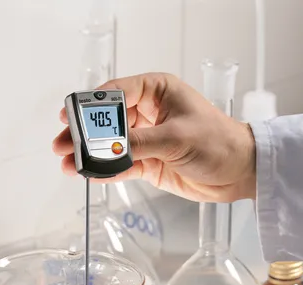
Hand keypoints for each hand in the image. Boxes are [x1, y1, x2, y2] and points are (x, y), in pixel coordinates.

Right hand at [53, 72, 256, 202]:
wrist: (239, 172)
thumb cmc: (219, 142)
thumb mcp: (175, 138)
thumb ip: (138, 144)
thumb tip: (106, 149)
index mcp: (156, 91)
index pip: (115, 93)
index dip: (90, 106)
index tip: (70, 116)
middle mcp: (147, 111)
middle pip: (106, 121)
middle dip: (84, 133)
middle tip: (63, 144)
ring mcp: (146, 138)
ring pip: (109, 144)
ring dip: (89, 154)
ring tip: (69, 163)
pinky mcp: (147, 162)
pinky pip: (119, 164)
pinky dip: (104, 170)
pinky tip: (88, 174)